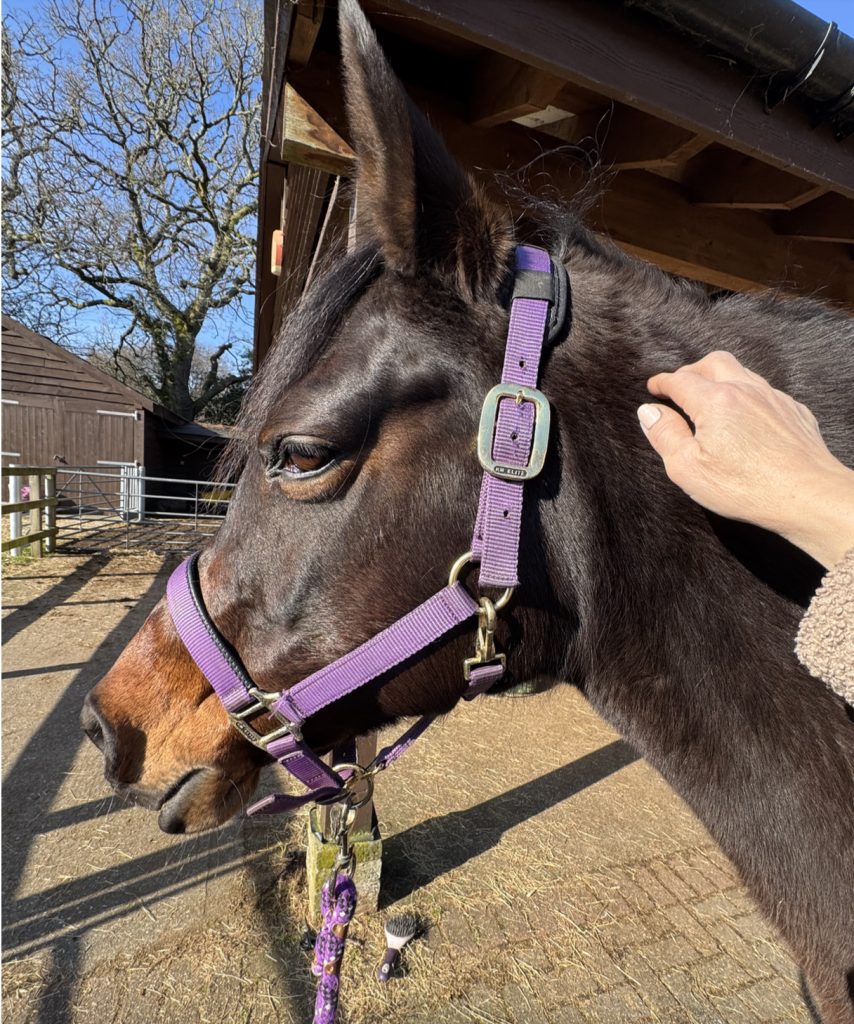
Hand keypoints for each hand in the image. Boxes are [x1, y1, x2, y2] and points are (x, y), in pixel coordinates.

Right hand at [637, 351, 853, 568]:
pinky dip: (745, 394)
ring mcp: (773, 398)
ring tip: (709, 397)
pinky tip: (743, 416)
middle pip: (713, 362)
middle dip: (691, 370)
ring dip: (720, 378)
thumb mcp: (688, 468)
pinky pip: (764, 390)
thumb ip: (665, 435)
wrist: (808, 496)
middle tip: (679, 386)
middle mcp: (745, 390)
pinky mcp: (793, 411)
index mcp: (715, 401)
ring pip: (742, 372)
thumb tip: (648, 411)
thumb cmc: (745, 488)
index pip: (680, 381)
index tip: (653, 388)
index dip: (662, 382)